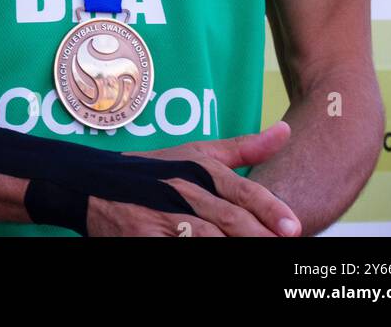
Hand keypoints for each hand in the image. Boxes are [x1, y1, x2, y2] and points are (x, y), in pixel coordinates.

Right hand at [87, 121, 300, 237]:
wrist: (96, 184)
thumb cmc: (155, 170)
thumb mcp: (197, 153)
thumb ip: (244, 147)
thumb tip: (285, 130)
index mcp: (200, 169)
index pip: (242, 189)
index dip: (269, 209)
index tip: (294, 227)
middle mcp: (183, 191)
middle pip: (229, 219)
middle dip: (259, 236)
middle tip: (283, 247)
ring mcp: (163, 217)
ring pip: (207, 238)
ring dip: (233, 248)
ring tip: (257, 258)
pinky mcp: (145, 239)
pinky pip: (179, 251)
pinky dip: (197, 255)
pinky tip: (216, 260)